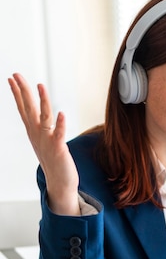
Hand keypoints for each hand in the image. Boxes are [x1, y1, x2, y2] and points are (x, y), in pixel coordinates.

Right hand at [8, 73, 79, 214]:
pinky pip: (59, 134)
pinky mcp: (59, 148)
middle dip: (22, 91)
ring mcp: (47, 141)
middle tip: (16, 75)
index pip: (23, 108)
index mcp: (33, 131)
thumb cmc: (53, 161)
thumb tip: (37, 114)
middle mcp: (38, 134)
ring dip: (42, 101)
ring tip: (40, 86)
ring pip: (44, 117)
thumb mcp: (42, 140)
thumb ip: (40, 126)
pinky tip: (62, 114)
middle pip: (29, 109)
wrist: (59, 183)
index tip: (11, 78)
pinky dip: (60, 124)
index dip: (17, 93)